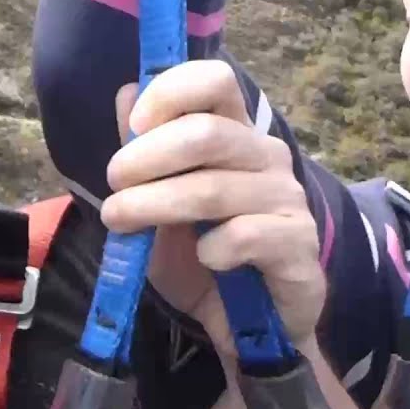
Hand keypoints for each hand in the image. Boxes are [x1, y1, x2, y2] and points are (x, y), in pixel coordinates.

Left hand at [102, 60, 325, 360]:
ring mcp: (286, 198)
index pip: (216, 82)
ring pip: (214, 188)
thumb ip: (142, 151)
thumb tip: (126, 93)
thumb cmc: (201, 256)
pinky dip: (211, 249)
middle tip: (112, 183)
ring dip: (155, 204)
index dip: (171, 92)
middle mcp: (265, 156)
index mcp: (234, 133)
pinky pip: (245, 235)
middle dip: (147, 157)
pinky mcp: (297, 243)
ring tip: (120, 221)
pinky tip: (204, 259)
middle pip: (206, 133)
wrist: (247, 326)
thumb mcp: (156, 203)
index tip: (135, 124)